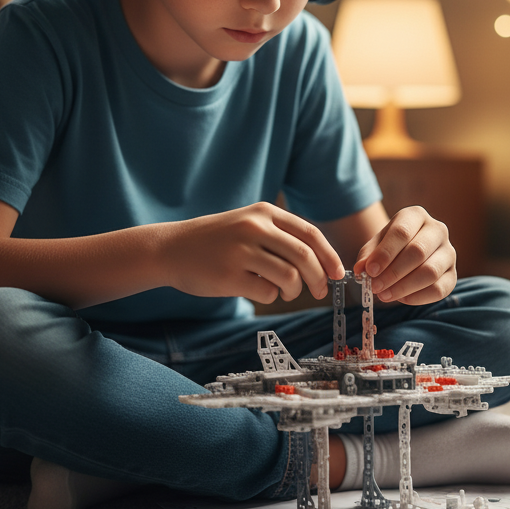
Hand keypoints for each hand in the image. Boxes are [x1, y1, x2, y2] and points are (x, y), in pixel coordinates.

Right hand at [155, 202, 344, 304]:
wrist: (171, 248)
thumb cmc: (216, 240)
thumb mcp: (248, 223)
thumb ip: (280, 236)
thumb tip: (321, 263)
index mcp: (264, 212)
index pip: (310, 234)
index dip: (329, 255)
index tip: (338, 273)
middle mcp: (254, 228)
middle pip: (304, 256)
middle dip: (320, 277)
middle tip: (322, 290)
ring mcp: (241, 252)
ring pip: (289, 277)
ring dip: (294, 291)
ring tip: (285, 291)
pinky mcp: (229, 276)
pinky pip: (267, 292)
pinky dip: (271, 296)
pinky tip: (259, 290)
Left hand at [352, 205, 456, 304]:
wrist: (409, 252)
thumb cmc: (392, 246)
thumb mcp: (376, 245)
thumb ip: (367, 256)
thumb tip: (361, 270)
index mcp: (416, 216)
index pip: (402, 232)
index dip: (385, 253)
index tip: (370, 271)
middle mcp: (437, 230)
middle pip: (418, 251)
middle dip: (393, 273)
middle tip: (375, 287)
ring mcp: (448, 252)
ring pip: (430, 272)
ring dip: (404, 287)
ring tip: (385, 295)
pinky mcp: (453, 274)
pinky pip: (439, 289)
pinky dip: (418, 297)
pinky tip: (402, 298)